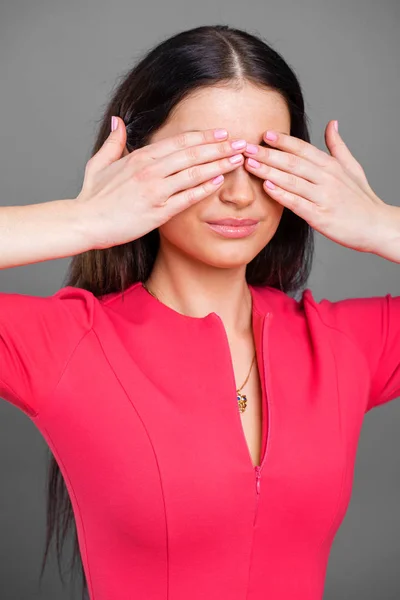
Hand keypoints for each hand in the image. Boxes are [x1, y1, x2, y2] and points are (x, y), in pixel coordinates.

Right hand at [75, 118, 245, 249]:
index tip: (221, 133)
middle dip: (220, 147)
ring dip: (218, 165)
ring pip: (194, 173)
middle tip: (241, 143)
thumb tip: (118, 121)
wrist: (85, 222)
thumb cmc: (92, 197)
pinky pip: (187, 198)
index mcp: (139, 157)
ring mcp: (155, 191)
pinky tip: (219, 182)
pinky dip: (204, 189)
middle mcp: (150, 170)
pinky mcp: (158, 212)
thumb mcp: (99, 163)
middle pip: (192, 154)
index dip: (203, 136)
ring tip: (238, 160)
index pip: (179, 142)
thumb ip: (113, 142)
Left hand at [242, 120, 388, 253]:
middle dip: (268, 154)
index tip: (264, 134)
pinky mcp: (320, 216)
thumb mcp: (352, 168)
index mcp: (332, 166)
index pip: (303, 148)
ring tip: (249, 164)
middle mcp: (327, 178)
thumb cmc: (361, 199)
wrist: (376, 226)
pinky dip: (281, 194)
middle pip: (293, 162)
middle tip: (246, 147)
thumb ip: (338, 146)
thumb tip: (332, 123)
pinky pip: (297, 203)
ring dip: (269, 171)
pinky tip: (266, 187)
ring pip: (291, 180)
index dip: (283, 141)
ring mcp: (323, 197)